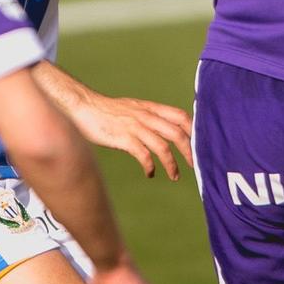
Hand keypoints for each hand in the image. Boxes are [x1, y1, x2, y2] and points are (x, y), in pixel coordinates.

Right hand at [64, 84, 193, 180]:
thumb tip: (164, 127)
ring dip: (172, 164)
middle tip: (193, 165)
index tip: (199, 144)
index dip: (193, 129)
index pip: (181, 116)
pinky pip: (143, 155)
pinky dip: (150, 166)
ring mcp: (135, 127)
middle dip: (188, 151)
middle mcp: (146, 116)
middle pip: (177, 133)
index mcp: (150, 108)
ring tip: (174, 176)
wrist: (84, 107)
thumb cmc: (107, 111)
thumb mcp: (133, 108)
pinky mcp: (124, 138)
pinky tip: (149, 173)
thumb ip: (148, 116)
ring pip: (163, 146)